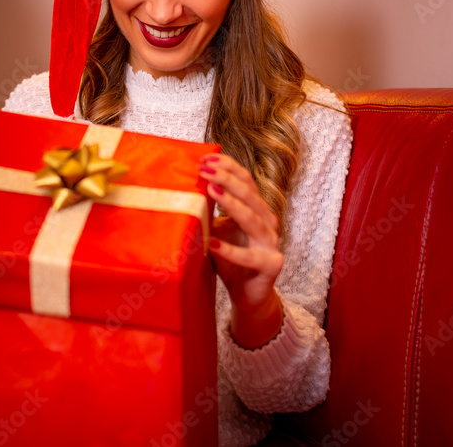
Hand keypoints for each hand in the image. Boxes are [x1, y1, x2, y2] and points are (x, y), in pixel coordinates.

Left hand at [199, 153, 283, 347]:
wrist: (248, 294)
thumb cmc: (231, 259)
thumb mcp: (217, 231)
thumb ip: (208, 213)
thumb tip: (181, 190)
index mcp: (256, 209)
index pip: (246, 181)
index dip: (228, 167)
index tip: (205, 158)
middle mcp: (267, 222)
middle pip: (250, 195)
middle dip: (227, 179)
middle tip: (204, 170)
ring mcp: (271, 243)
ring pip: (253, 220)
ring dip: (231, 205)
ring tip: (211, 192)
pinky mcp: (271, 265)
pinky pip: (250, 257)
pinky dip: (230, 251)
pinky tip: (213, 243)